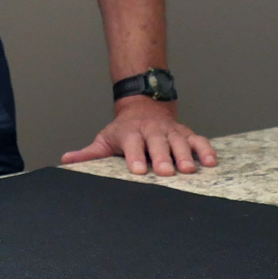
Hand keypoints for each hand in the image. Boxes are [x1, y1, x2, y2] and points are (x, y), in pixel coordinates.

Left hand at [61, 95, 215, 175]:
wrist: (144, 106)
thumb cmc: (123, 131)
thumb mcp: (105, 139)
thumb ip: (89, 153)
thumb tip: (66, 161)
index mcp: (130, 133)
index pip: (132, 144)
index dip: (134, 156)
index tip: (137, 170)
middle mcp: (151, 131)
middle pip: (157, 144)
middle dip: (162, 157)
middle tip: (166, 172)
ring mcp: (170, 131)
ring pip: (179, 142)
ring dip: (184, 155)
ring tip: (189, 170)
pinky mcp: (186, 133)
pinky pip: (198, 140)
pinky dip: (205, 149)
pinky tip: (211, 162)